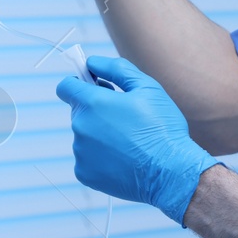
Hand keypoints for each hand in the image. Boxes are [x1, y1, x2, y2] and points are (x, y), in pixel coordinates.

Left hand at [55, 56, 219, 224]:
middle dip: (96, 110)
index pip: (65, 86)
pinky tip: (123, 159)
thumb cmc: (162, 128)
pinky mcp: (84, 174)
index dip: (79, 83)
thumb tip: (91, 62)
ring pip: (84, 136)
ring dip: (100, 134)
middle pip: (79, 111)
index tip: (93, 86)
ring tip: (129, 142)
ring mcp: (80, 153)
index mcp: (92, 103)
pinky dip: (101, 158)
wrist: (171, 172)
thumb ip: (115, 69)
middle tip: (125, 117)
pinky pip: (87, 159)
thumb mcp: (147, 87)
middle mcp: (80, 127)